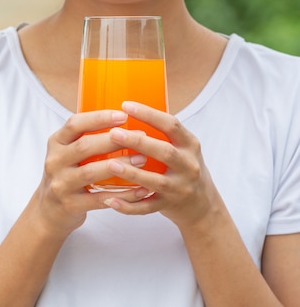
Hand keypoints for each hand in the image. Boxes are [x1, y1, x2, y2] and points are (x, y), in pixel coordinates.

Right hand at [34, 109, 151, 236]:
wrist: (48, 210)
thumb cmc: (67, 175)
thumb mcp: (67, 152)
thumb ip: (87, 138)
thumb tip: (126, 120)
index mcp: (56, 143)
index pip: (75, 124)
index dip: (99, 118)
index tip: (123, 115)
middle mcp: (55, 161)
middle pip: (84, 146)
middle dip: (114, 140)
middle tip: (140, 136)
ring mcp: (60, 184)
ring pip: (91, 172)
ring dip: (120, 165)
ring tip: (142, 159)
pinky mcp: (70, 204)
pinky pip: (100, 199)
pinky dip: (123, 195)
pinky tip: (140, 190)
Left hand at [102, 101, 219, 228]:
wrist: (203, 206)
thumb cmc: (182, 168)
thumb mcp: (181, 147)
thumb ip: (160, 133)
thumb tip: (122, 110)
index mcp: (189, 145)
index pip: (171, 124)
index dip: (149, 114)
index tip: (125, 105)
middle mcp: (188, 165)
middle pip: (164, 152)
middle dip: (138, 142)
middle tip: (113, 133)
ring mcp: (180, 188)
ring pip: (155, 181)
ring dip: (132, 173)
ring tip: (110, 165)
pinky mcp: (169, 206)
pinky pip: (147, 207)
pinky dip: (128, 206)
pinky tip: (111, 201)